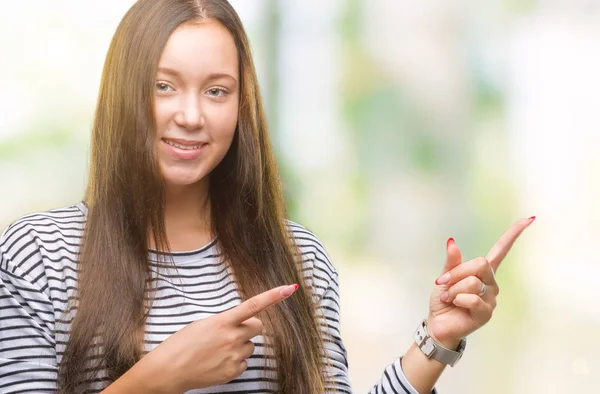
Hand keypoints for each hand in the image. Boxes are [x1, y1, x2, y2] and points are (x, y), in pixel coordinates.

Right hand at [147, 284, 298, 391]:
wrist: (169, 370)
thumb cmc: (181, 343)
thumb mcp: (202, 324)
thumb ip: (225, 321)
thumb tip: (240, 323)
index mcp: (223, 321)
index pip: (253, 305)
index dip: (274, 296)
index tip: (289, 288)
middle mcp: (232, 337)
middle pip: (258, 326)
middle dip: (251, 327)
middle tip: (233, 331)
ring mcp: (234, 355)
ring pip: (250, 346)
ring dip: (240, 345)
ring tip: (217, 350)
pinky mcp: (233, 371)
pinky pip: (244, 362)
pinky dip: (234, 362)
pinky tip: (217, 362)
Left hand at [426, 217, 534, 348]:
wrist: (438, 324)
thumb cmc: (444, 300)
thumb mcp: (445, 277)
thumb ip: (451, 262)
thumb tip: (452, 241)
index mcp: (483, 271)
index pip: (501, 250)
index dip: (513, 234)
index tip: (529, 219)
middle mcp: (491, 282)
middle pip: (480, 264)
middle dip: (457, 273)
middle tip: (443, 283)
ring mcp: (491, 298)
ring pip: (473, 282)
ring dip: (454, 289)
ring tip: (448, 297)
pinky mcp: (487, 313)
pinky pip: (472, 299)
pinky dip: (458, 299)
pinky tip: (456, 305)